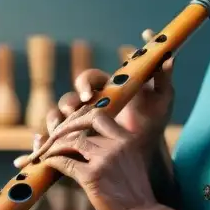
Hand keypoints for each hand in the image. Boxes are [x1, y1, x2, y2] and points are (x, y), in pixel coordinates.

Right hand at [13, 28, 174, 166]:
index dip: (84, 82)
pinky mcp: (73, 140)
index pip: (89, 79)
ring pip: (58, 115)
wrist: (146, 154)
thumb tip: (169, 56)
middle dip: (68, 104)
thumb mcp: (163, 100)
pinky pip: (53, 137)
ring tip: (57, 132)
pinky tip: (41, 144)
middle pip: (70, 97)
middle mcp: (89, 103)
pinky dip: (43, 140)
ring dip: (54, 120)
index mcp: (105, 89)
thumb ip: (164, 77)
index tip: (87, 93)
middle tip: (76, 113)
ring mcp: (79, 122)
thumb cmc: (153, 122)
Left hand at [23, 110, 159, 209]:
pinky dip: (52, 161)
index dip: (80, 118)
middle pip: (83, 124)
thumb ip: (114, 149)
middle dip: (65, 127)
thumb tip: (86, 143)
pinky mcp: (92, 176)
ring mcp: (105, 159)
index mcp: (127, 139)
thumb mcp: (131, 163)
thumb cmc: (134, 194)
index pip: (99, 116)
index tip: (70, 126)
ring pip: (70, 142)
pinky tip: (48, 163)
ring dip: (54, 147)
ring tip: (46, 153)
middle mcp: (117, 144)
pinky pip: (65, 162)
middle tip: (54, 136)